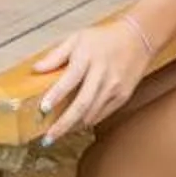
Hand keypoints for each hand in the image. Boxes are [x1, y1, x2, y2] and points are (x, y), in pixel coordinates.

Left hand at [33, 15, 156, 142]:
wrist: (138, 39)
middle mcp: (102, 74)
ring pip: (92, 114)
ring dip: (73, 126)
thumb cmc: (105, 38)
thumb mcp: (77, 39)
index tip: (42, 109)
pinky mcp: (122, 96)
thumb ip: (56, 55)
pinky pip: (102, 114)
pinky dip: (88, 122)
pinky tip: (76, 124)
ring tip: (58, 134)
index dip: (55, 96)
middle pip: (81, 104)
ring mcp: (114, 87)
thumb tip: (36, 69)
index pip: (69, 80)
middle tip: (48, 138)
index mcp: (88, 57)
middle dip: (63, 124)